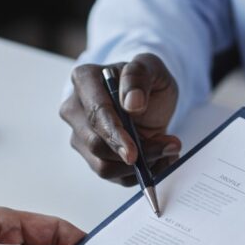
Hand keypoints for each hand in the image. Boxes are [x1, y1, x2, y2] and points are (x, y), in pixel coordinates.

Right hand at [60, 53, 180, 185]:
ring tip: (166, 150)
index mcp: (84, 80)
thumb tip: (131, 104)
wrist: (147, 101)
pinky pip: (114, 176)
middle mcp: (75, 110)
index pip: (95, 113)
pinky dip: (139, 174)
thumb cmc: (144, 81)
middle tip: (170, 146)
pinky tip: (157, 159)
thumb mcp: (151, 67)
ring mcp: (81, 136)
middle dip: (135, 153)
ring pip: (103, 166)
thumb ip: (140, 76)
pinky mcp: (93, 157)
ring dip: (139, 166)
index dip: (114, 135)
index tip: (133, 153)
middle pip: (96, 145)